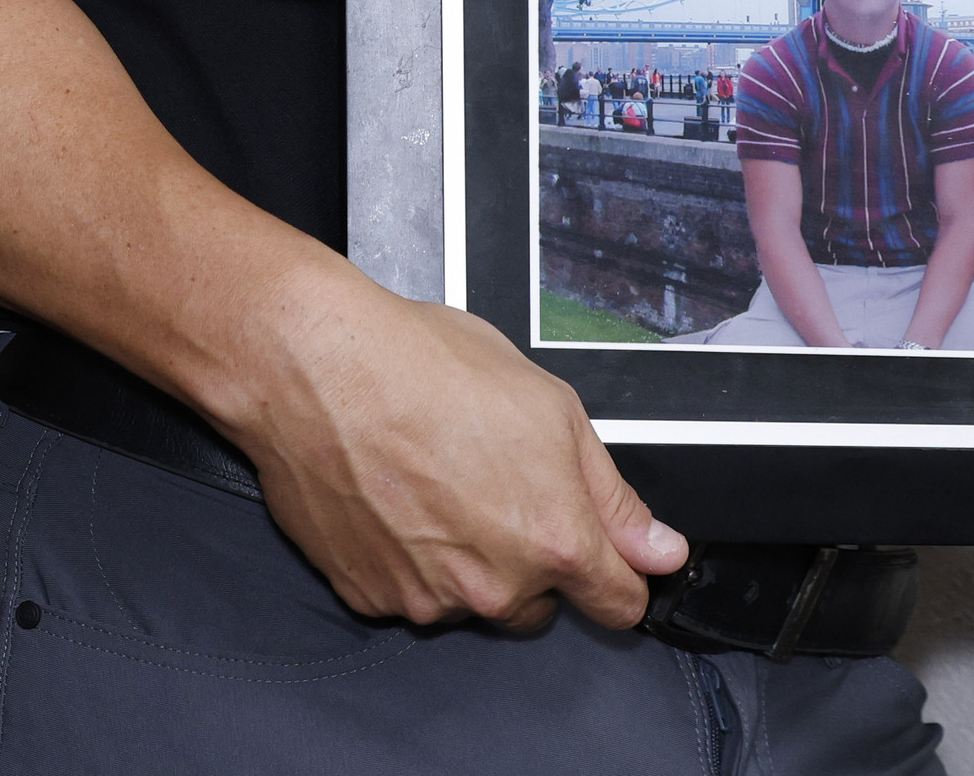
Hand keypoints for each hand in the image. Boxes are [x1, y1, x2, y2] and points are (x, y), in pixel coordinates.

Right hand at [219, 265, 687, 633]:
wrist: (315, 365)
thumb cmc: (421, 367)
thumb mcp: (550, 406)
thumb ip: (612, 494)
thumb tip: (659, 550)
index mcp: (554, 541)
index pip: (619, 605)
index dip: (615, 573)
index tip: (599, 553)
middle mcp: (494, 587)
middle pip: (538, 607)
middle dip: (529, 562)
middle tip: (490, 485)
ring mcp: (427, 598)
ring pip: (469, 601)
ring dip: (463, 562)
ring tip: (429, 479)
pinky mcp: (369, 595)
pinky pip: (407, 593)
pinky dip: (406, 560)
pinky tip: (391, 498)